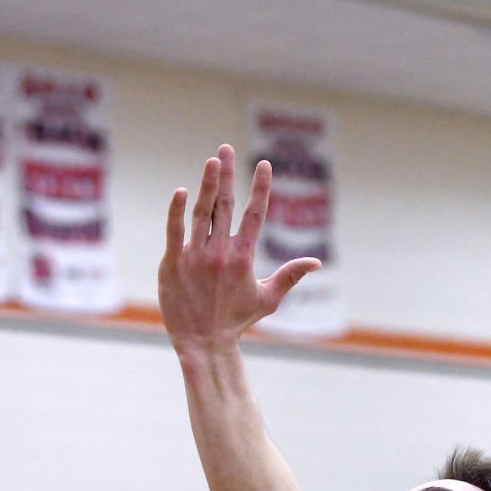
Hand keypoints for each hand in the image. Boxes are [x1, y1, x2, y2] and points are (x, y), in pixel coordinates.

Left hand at [158, 144, 321, 356]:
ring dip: (206, 184)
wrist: (204, 342)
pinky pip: (174, 230)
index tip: (263, 164)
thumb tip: (317, 262)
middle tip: (225, 148)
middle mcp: (220, 252)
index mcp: (243, 257)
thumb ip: (290, 275)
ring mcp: (195, 256)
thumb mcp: (268, 298)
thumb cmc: (236, 320)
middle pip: (225, 205)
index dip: (260, 187)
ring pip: (201, 212)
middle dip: (227, 174)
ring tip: (211, 161)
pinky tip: (181, 191)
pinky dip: (177, 210)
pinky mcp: (173, 262)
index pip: (255, 214)